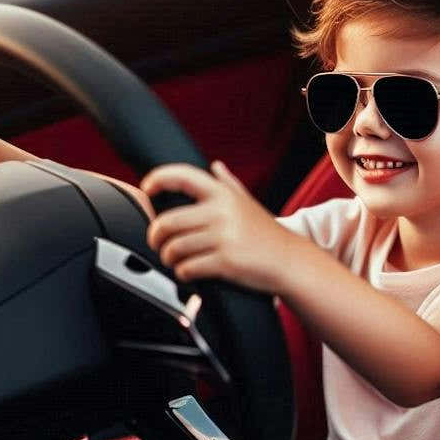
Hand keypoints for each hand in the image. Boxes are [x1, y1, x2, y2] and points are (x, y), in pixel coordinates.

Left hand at [141, 160, 295, 292]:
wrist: (291, 261)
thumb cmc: (268, 234)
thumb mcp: (248, 203)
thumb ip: (229, 184)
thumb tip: (216, 166)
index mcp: (223, 194)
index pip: (182, 176)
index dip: (158, 179)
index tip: (147, 188)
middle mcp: (222, 212)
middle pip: (168, 221)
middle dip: (155, 236)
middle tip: (156, 242)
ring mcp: (224, 237)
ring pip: (174, 248)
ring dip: (168, 258)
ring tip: (174, 259)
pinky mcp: (226, 262)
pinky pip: (188, 268)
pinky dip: (182, 273)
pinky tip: (188, 272)